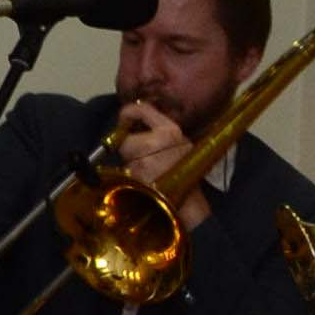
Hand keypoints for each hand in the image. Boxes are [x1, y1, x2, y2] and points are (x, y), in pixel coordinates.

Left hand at [112, 98, 210, 227]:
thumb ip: (160, 131)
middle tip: (141, 157)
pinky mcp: (138, 180)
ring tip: (148, 172)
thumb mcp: (181, 144)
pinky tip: (145, 182)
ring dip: (131, 165)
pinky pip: (126, 173)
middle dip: (129, 149)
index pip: (141, 110)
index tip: (124, 121)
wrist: (190, 204)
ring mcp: (146, 162)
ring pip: (124, 158)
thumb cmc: (186, 174)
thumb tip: (134, 121)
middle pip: (126, 140)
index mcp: (170, 132)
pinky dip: (131, 178)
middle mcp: (157, 143)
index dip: (127, 114)